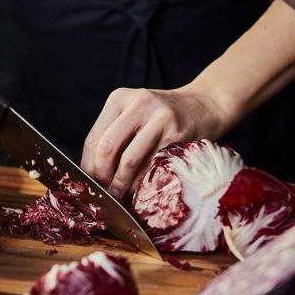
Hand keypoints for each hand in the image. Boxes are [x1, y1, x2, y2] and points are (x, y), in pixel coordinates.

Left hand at [80, 86, 232, 198]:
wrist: (206, 104)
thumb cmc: (165, 116)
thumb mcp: (135, 115)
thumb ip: (115, 136)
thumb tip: (92, 174)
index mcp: (119, 99)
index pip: (93, 138)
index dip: (87, 166)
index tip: (88, 183)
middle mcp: (137, 103)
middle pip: (107, 148)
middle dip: (102, 176)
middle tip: (103, 192)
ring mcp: (159, 117)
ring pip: (129, 160)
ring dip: (121, 184)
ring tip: (119, 195)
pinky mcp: (177, 132)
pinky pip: (153, 165)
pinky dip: (143, 183)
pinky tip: (140, 189)